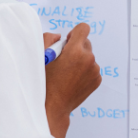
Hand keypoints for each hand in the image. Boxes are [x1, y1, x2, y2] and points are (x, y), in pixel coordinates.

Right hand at [44, 23, 101, 137]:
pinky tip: (72, 81)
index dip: (74, 33)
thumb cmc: (43, 83)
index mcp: (75, 51)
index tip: (68, 41)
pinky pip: (92, 69)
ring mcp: (95, 70)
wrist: (52, 108)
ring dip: (80, 61)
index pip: (83, 28)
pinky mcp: (97, 80)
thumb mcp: (40, 57)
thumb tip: (60, 36)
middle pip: (86, 43)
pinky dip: (84, 71)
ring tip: (66, 74)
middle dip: (75, 48)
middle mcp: (88, 59)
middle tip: (62, 61)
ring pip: (89, 57)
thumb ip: (49, 39)